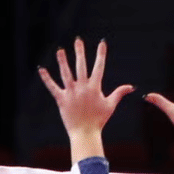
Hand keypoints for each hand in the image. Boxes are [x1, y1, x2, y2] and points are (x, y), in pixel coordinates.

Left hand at [37, 37, 134, 161]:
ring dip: (63, 61)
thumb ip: (119, 93)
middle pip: (81, 66)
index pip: (99, 66)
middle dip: (80, 52)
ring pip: (66, 74)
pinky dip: (46, 78)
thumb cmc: (99, 120)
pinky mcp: (61, 100)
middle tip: (78, 40)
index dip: (101, 54)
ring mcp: (71, 93)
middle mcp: (82, 88)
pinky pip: (52, 87)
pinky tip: (41, 69)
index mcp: (95, 87)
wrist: (85, 133)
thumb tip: (131, 87)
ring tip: (60, 50)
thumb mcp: (110, 105)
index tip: (102, 42)